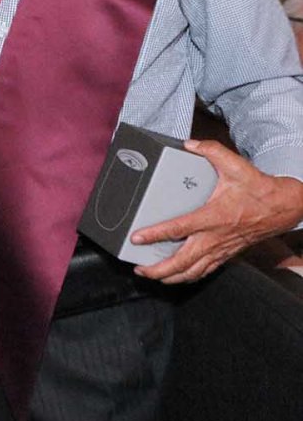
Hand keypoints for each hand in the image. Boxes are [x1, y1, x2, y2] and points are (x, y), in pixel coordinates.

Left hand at [131, 139, 302, 283]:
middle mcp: (215, 237)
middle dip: (159, 269)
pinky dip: (189, 277)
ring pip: (193, 271)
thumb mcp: (236, 165)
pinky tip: (178, 277)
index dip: (155, 234)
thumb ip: (212, 151)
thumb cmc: (259, 189)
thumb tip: (189, 143)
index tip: (136, 238)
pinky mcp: (227, 254)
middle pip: (183, 261)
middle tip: (139, 268)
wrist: (284, 207)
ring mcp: (221, 248)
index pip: (178, 229)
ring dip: (171, 277)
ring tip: (152, 276)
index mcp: (213, 217)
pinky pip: (206, 271)